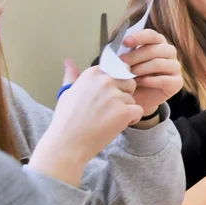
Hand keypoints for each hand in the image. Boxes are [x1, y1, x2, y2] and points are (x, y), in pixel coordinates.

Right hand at [29, 63, 142, 185]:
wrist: (67, 143)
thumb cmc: (67, 119)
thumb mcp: (67, 92)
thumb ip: (72, 76)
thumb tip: (68, 61)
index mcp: (92, 73)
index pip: (118, 70)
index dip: (115, 85)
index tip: (103, 97)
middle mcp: (104, 81)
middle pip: (129, 83)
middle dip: (124, 96)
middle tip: (106, 110)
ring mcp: (115, 96)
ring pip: (133, 99)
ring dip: (125, 110)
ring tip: (107, 119)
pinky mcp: (123, 111)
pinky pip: (139, 111)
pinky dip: (132, 120)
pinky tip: (116, 125)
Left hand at [122, 29, 181, 119]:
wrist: (136, 97)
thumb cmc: (129, 75)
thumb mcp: (124, 61)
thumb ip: (123, 51)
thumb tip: (116, 44)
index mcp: (157, 42)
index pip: (151, 35)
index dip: (138, 37)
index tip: (124, 42)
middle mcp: (169, 52)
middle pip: (154, 50)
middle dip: (135, 56)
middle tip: (121, 63)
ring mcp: (175, 67)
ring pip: (158, 63)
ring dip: (141, 69)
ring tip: (128, 74)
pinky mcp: (177, 82)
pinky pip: (164, 80)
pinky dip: (149, 81)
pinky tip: (138, 82)